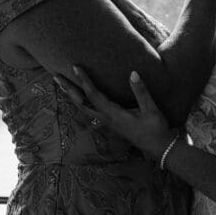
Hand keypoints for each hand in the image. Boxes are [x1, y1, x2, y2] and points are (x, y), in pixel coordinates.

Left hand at [54, 67, 174, 159]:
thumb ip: (141, 92)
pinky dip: (82, 102)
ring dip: (72, 96)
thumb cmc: (156, 128)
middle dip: (68, 90)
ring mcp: (107, 123)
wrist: (159, 147)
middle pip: (81, 103)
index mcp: (113, 114)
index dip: (84, 80)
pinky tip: (81, 98)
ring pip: (84, 109)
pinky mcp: (111, 124)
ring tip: (63, 85)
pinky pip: (90, 112)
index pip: (93, 95)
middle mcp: (106, 119)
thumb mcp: (151, 109)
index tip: (75, 67)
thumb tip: (133, 73)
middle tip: (56, 76)